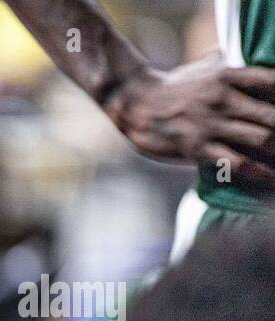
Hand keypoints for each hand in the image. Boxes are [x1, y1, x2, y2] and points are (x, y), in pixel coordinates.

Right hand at [105, 54, 274, 185]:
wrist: (135, 104)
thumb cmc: (175, 86)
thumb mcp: (208, 66)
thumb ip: (238, 67)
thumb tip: (264, 67)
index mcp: (229, 75)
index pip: (273, 82)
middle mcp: (223, 99)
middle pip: (273, 116)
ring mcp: (210, 125)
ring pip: (262, 139)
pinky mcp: (197, 148)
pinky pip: (238, 163)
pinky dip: (261, 173)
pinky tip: (273, 179)